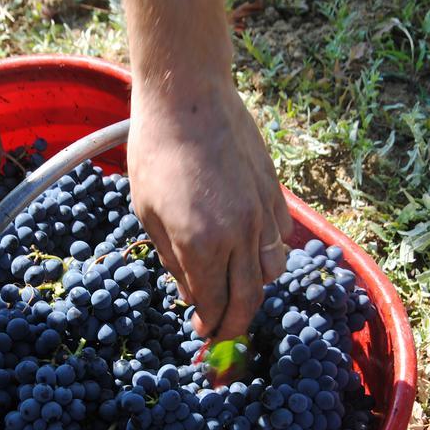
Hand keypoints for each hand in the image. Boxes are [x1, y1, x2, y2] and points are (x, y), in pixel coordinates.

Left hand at [127, 80, 292, 340]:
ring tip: (235, 291)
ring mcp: (262, 214)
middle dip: (235, 325)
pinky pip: (281, 241)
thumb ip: (172, 260)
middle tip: (222, 333)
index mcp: (203, 245)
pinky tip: (250, 253)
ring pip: (272, 273)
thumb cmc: (156, 152)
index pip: (214, 304)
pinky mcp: (275, 194)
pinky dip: (269, 257)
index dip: (209, 327)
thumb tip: (191, 295)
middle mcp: (240, 235)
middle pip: (249, 300)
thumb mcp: (148, 214)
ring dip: (254, 292)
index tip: (202, 334)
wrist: (188, 96)